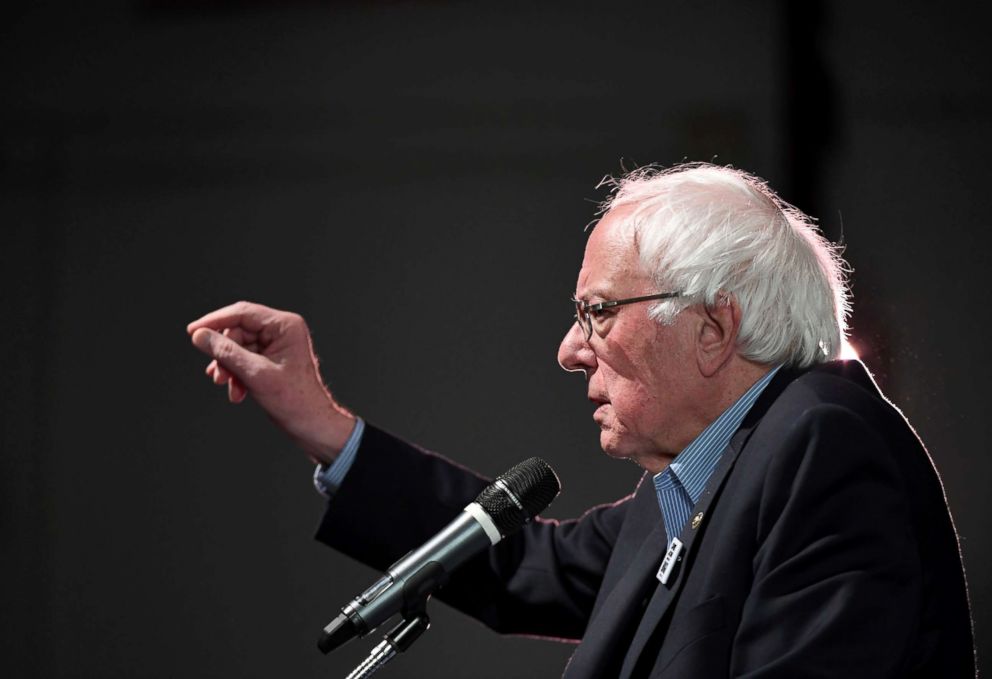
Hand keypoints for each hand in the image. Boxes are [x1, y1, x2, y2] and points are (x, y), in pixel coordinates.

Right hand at [187, 301, 355, 464]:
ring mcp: (277, 345)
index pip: (242, 313)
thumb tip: (200, 336)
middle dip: (224, 355)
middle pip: (238, 332)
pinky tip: (235, 392)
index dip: (214, 321)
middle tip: (217, 376)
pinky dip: (237, 375)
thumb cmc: (294, 400)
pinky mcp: (271, 359)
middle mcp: (282, 330)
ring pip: (238, 348)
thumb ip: (225, 352)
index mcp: (285, 326)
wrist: (311, 424)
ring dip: (229, 368)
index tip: (192, 331)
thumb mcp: (254, 374)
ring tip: (227, 386)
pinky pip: (245, 360)